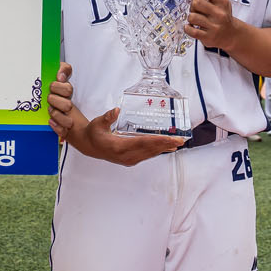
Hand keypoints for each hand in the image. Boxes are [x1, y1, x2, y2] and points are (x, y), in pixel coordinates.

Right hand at [49, 62, 182, 164]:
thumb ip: (107, 117)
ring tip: (178, 143)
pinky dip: (158, 150)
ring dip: (164, 148)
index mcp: (118, 147)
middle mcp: (126, 155)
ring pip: (150, 153)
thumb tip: (116, 110)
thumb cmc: (94, 132)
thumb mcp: (98, 123)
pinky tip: (167, 147)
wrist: (89, 146)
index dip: (158, 140)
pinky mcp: (131, 159)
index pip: (142, 143)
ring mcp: (129, 159)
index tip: (170, 139)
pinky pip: (147, 155)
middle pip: (150, 149)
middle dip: (166, 144)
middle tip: (181, 140)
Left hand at [185, 0, 236, 47]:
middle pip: (196, 2)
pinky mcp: (208, 37)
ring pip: (192, 16)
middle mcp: (220, 13)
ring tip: (195, 18)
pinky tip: (192, 26)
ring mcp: (215, 26)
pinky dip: (188, 28)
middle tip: (195, 8)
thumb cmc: (221, 13)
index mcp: (222, 1)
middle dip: (192, 5)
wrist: (231, 34)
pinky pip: (191, 30)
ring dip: (190, 17)